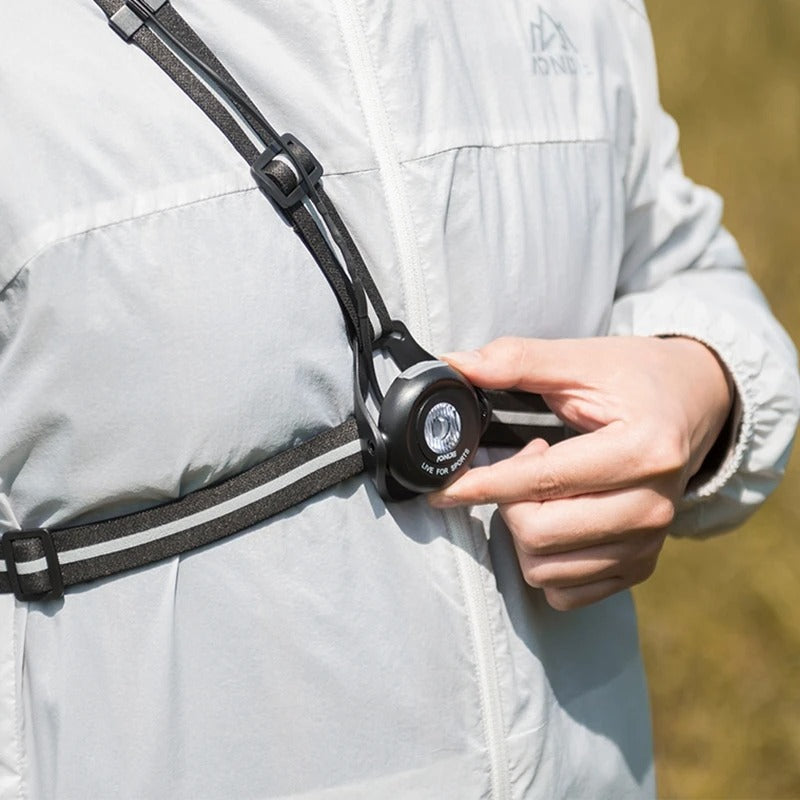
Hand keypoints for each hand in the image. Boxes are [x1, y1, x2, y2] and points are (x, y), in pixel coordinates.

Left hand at [428, 336, 732, 610]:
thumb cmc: (636, 378)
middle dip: (508, 503)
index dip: (483, 485)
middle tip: (521, 466)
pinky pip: (566, 593)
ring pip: (546, 570)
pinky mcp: (641, 566)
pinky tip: (557, 520)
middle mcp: (653, 506)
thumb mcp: (581, 358)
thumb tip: (453, 365)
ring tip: (544, 490)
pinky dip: (544, 562)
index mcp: (643, 450)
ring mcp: (650, 543)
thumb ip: (517, 361)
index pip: (544, 481)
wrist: (694, 404)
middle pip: (540, 534)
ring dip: (522, 532)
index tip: (442, 488)